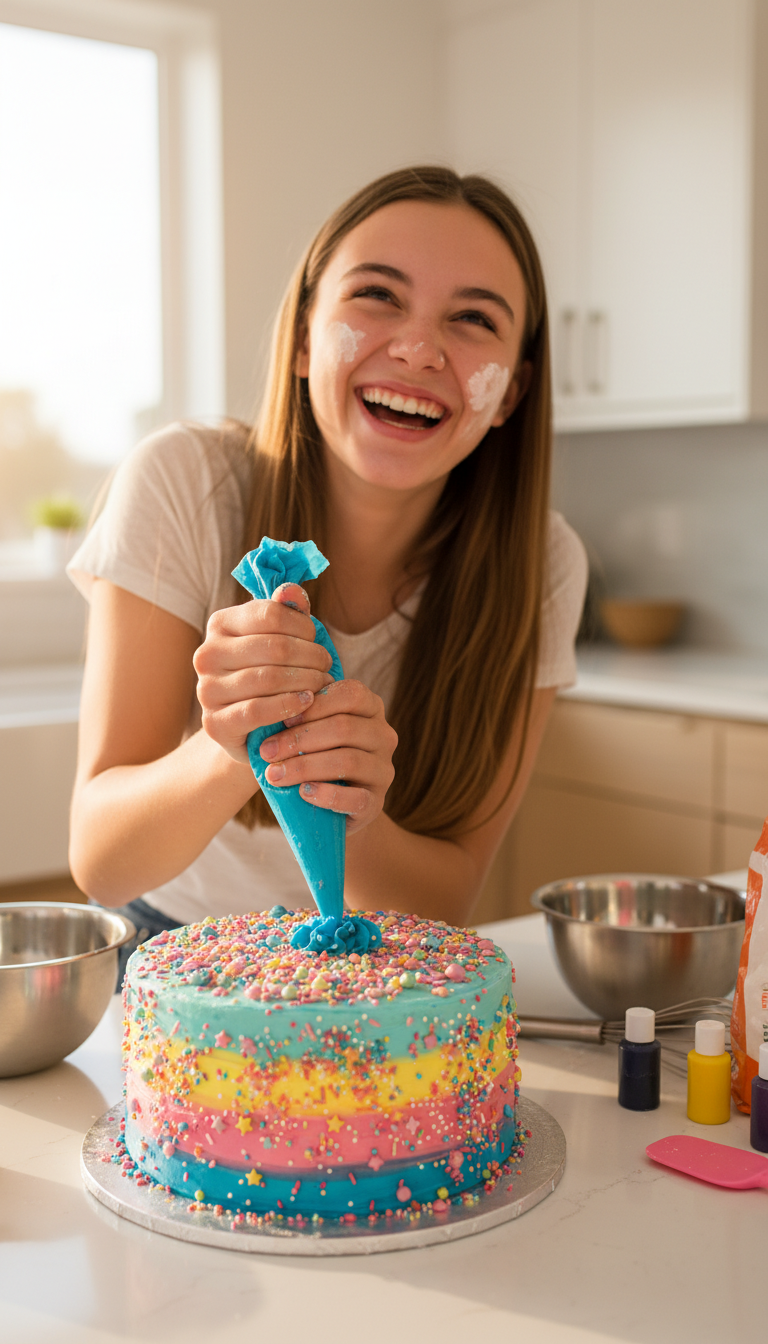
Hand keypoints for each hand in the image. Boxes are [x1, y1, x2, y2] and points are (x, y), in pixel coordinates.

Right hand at [194, 584, 334, 763]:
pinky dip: (288, 705)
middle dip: (310, 656)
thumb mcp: (281, 639)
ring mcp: (206, 690)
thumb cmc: (271, 674)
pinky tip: (307, 702)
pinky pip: (256, 710)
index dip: (302, 626)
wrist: (253, 727)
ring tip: (322, 683)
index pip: (270, 614)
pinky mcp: (213, 723)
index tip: (316, 639)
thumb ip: (288, 613)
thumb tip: (292, 591)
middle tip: (327, 665)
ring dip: (306, 681)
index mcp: (220, 624)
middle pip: (274, 647)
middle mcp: (206, 654)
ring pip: (268, 678)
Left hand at [258, 678, 397, 833]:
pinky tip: (303, 792)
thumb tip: (273, 711)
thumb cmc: (315, 757)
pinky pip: (356, 798)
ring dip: (305, 767)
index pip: (351, 694)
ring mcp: (383, 771)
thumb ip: (303, 717)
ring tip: (275, 774)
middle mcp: (383, 736)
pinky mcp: (377, 804)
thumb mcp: (312, 731)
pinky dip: (326, 795)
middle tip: (267, 751)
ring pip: (348, 761)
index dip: (316, 704)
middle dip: (300, 739)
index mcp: (371, 709)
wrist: (329, 808)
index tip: (282, 718)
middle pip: (345, 727)